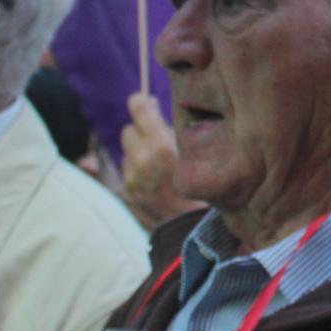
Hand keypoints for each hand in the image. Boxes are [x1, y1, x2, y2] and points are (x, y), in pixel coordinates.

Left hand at [120, 93, 198, 230]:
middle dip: (140, 132)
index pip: (139, 109)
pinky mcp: (127, 193)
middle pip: (128, 131)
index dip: (140, 103)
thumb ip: (171, 130)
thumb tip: (151, 106)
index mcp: (160, 146)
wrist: (193, 230)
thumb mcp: (195, 153)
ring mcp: (131, 179)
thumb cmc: (203, 189)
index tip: (143, 100)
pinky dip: (137, 173)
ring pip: (127, 153)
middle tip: (156, 138)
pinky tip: (155, 182)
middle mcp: (141, 160)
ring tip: (159, 166)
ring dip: (138, 154)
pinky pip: (128, 173)